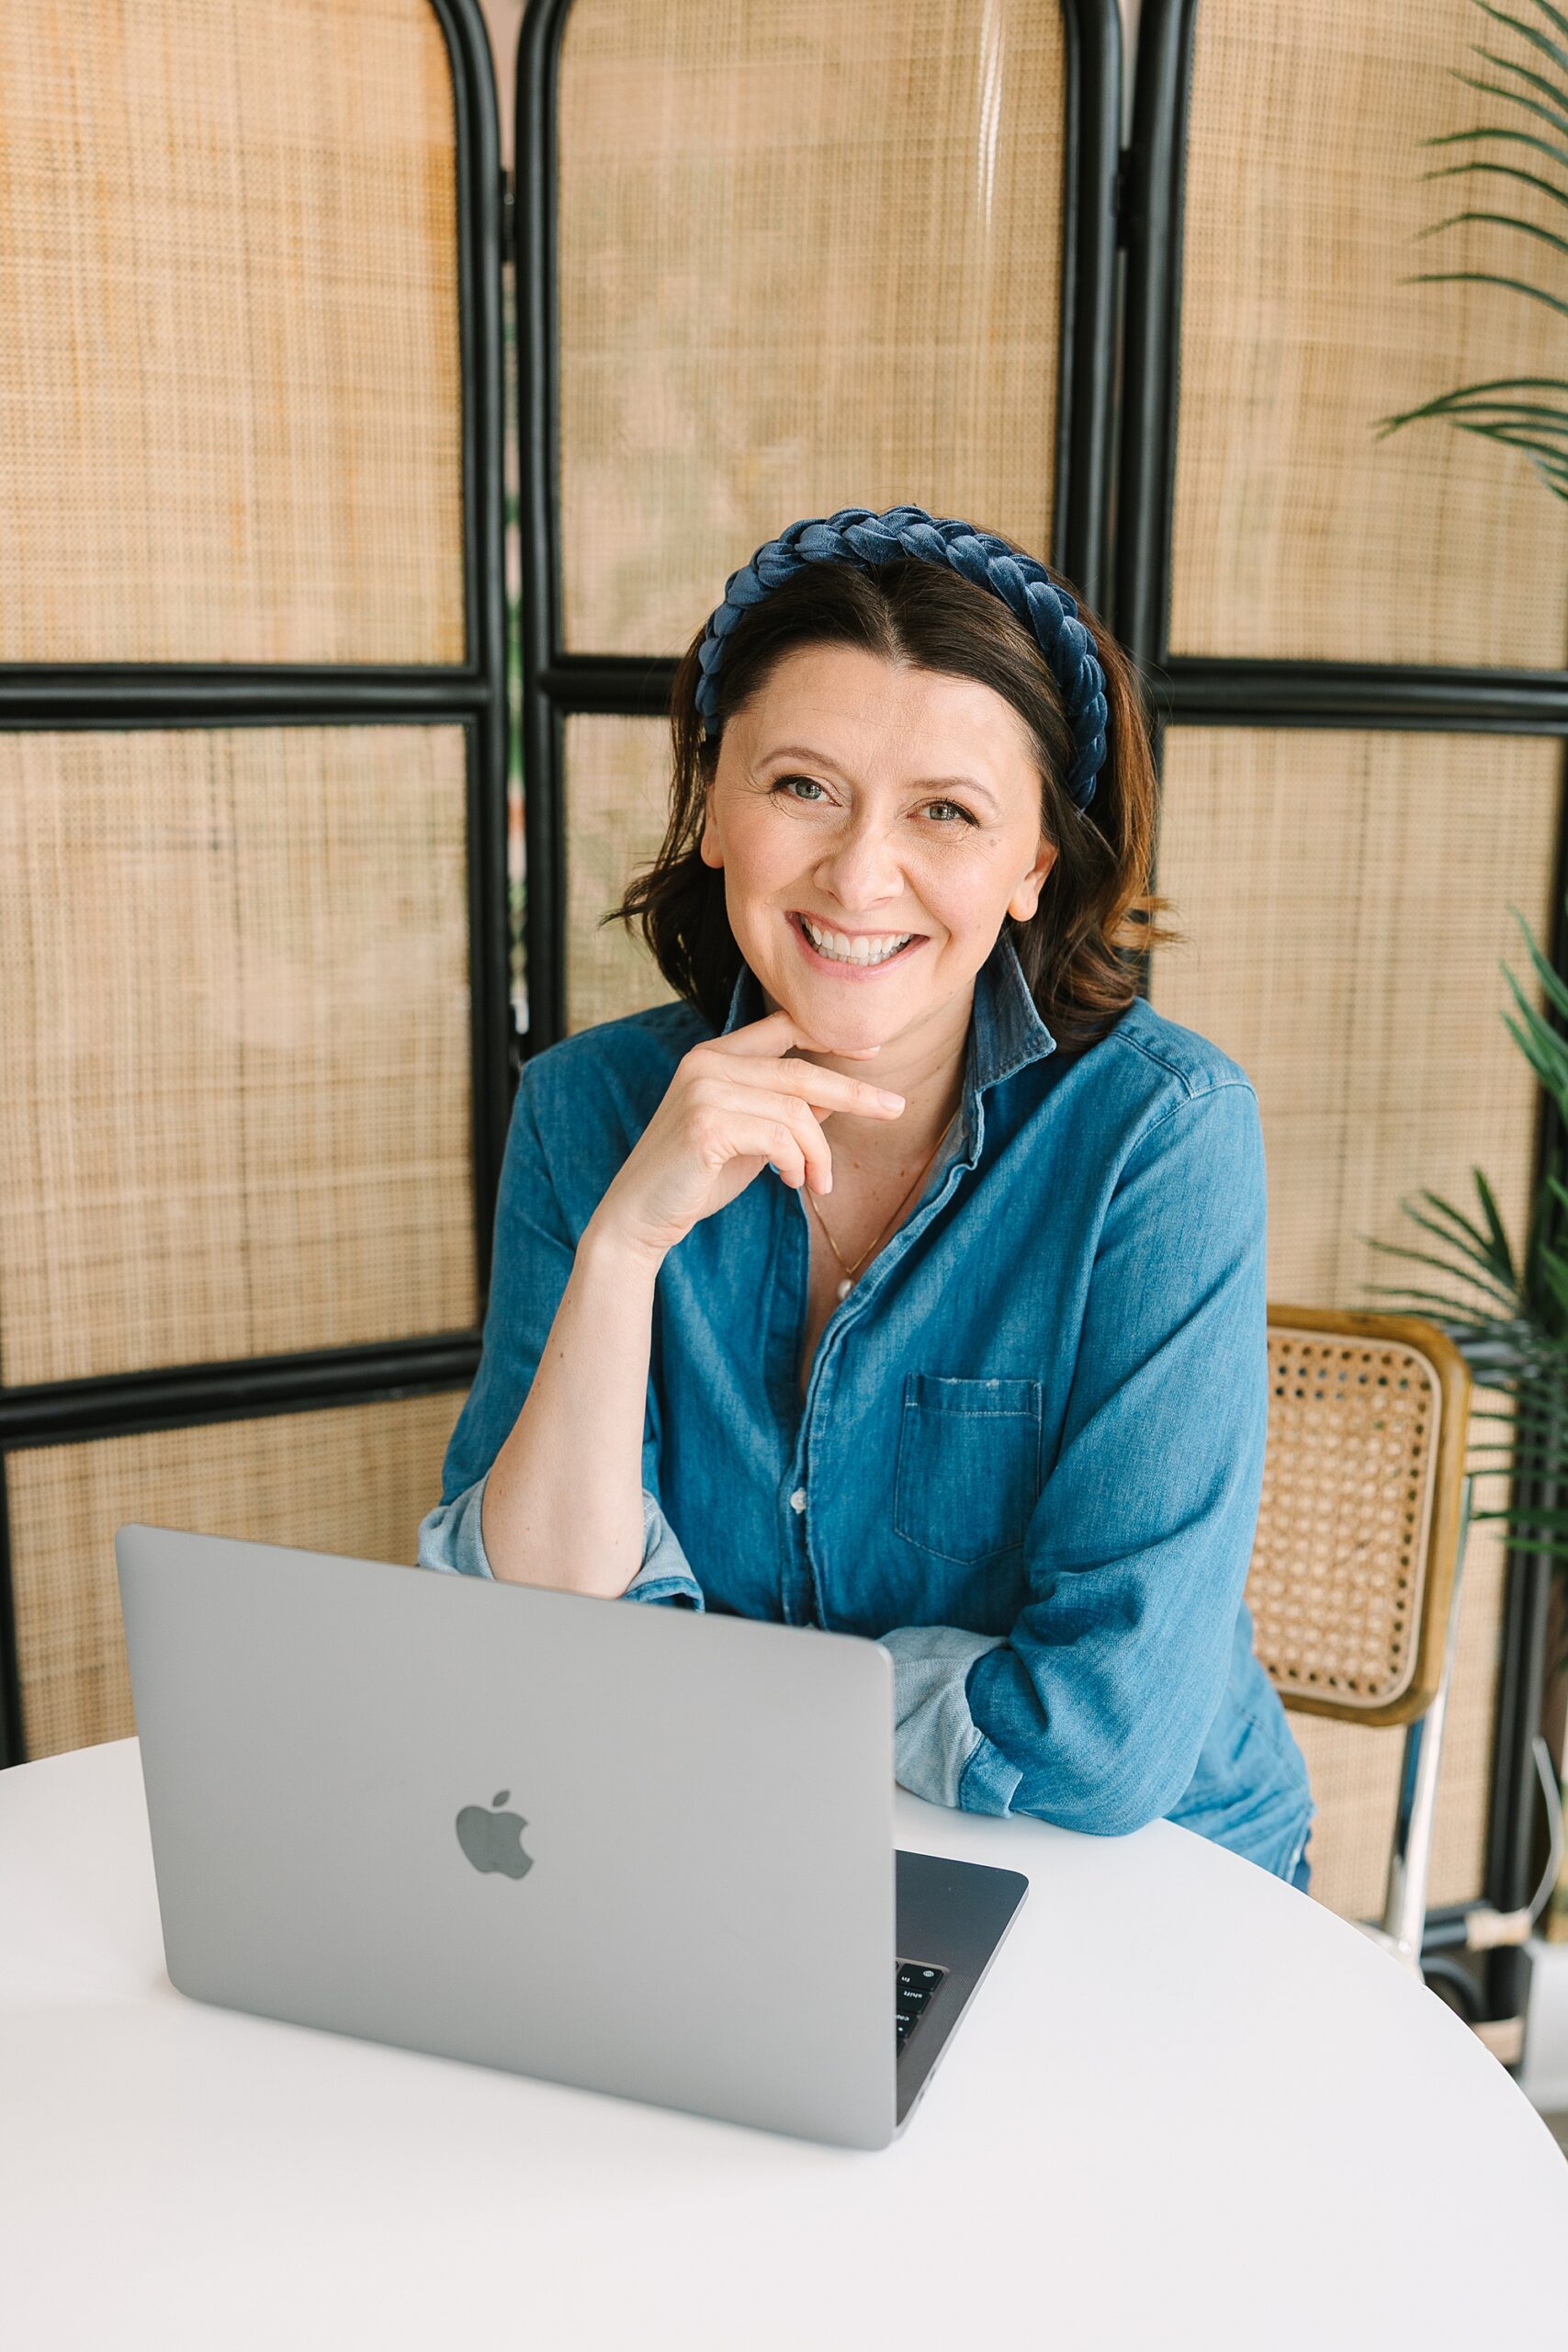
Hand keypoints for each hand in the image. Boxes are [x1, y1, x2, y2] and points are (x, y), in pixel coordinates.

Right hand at [590, 1009, 905, 1266]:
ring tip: (819, 1182)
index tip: (873, 1055)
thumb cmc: (696, 1176)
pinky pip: (780, 1138)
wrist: (639, 1215)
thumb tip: (837, 1093)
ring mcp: (704, 1091)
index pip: (783, 1026)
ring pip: (797, 1110)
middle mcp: (707, 1063)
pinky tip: (791, 1183)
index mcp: (715, 1056)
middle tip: (895, 1108)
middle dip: (855, 1091)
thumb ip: (784, 1108)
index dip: (831, 1036)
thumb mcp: (749, 1135)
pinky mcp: (706, 1126)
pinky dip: (798, 1163)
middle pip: (802, 1070)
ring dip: (819, 1152)